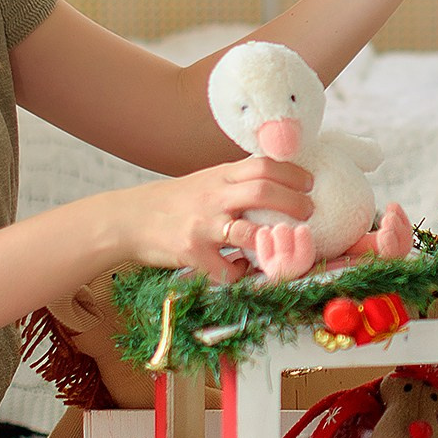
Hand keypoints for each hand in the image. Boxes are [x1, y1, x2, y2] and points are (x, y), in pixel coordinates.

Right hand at [112, 158, 314, 281]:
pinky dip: (242, 272)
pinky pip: (229, 270)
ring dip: (276, 241)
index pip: (263, 165)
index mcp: (219, 176)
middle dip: (295, 203)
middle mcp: (213, 197)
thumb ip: (235, 181)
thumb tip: (277, 179)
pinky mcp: (193, 254)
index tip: (309, 182)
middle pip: (264, 192)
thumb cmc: (172, 202)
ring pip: (251, 233)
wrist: (128, 219)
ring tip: (284, 244)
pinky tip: (243, 267)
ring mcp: (203, 226)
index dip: (293, 173)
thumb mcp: (204, 180)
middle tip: (309, 212)